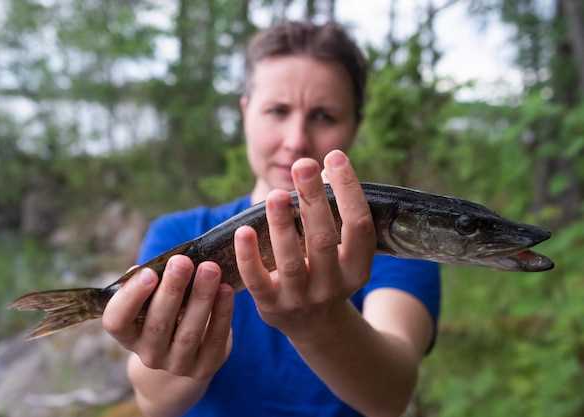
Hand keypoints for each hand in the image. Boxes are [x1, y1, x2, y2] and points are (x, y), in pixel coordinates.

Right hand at [102, 256, 233, 381]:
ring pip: (188, 333)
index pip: (117, 321)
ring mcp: (176, 364)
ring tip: (210, 269)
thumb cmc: (168, 310)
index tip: (149, 272)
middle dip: (171, 289)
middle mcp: (148, 354)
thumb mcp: (154, 299)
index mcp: (128, 334)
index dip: (130, 297)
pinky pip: (214, 339)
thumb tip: (150, 266)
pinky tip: (226, 290)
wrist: (188, 351)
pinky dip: (222, 313)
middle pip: (157, 324)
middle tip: (183, 261)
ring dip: (201, 297)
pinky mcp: (204, 367)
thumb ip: (150, 282)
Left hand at [234, 149, 375, 342]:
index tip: (334, 156)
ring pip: (291, 261)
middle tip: (303, 164)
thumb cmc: (326, 270)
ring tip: (276, 194)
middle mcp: (333, 285)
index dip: (349, 190)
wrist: (313, 324)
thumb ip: (333, 212)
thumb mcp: (340, 249)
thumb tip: (322, 169)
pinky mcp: (272, 306)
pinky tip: (243, 230)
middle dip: (313, 199)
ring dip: (282, 226)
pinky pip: (257, 280)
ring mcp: (301, 298)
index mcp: (357, 268)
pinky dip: (249, 256)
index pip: (359, 225)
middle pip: (324, 239)